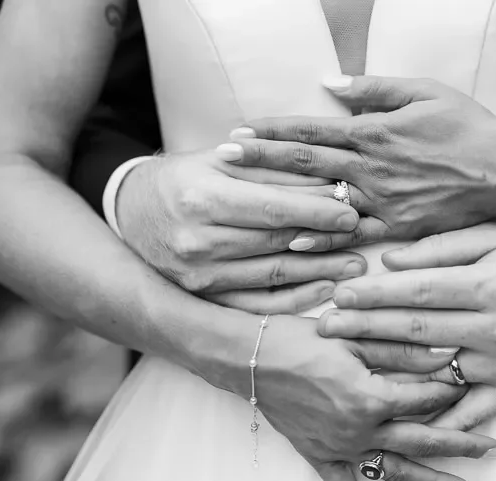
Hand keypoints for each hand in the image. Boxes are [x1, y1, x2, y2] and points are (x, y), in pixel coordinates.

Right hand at [116, 150, 363, 312]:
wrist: (131, 215)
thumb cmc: (183, 180)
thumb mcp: (219, 161)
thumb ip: (270, 169)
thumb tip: (328, 180)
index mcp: (201, 199)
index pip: (272, 208)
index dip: (317, 211)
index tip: (353, 211)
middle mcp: (198, 242)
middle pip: (278, 242)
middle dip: (327, 239)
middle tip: (364, 235)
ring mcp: (200, 277)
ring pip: (274, 275)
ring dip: (321, 270)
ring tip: (356, 263)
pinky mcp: (205, 298)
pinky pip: (259, 304)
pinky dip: (295, 299)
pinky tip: (325, 288)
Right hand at [215, 315, 495, 480]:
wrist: (251, 358)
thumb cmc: (299, 340)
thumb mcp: (354, 337)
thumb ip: (402, 350)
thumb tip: (445, 356)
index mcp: (371, 396)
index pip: (426, 399)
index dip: (452, 391)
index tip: (472, 386)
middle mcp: (360, 429)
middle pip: (423, 440)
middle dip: (462, 444)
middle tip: (494, 449)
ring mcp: (341, 447)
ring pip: (395, 470)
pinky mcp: (321, 455)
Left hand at [222, 75, 495, 250]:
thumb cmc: (468, 126)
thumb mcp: (424, 92)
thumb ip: (374, 88)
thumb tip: (331, 82)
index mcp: (374, 133)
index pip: (310, 129)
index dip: (271, 130)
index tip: (238, 131)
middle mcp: (371, 169)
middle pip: (304, 163)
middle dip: (259, 159)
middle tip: (222, 158)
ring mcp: (382, 202)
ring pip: (321, 202)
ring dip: (280, 199)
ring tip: (242, 201)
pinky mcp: (398, 229)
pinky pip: (353, 236)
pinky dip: (322, 240)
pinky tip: (292, 245)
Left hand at [316, 224, 495, 428]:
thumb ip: (442, 247)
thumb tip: (390, 261)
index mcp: (488, 284)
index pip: (416, 291)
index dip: (373, 294)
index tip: (338, 295)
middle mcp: (495, 327)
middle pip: (416, 330)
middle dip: (365, 329)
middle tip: (324, 330)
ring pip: (434, 371)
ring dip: (387, 370)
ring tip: (346, 365)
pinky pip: (472, 412)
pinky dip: (439, 423)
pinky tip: (404, 427)